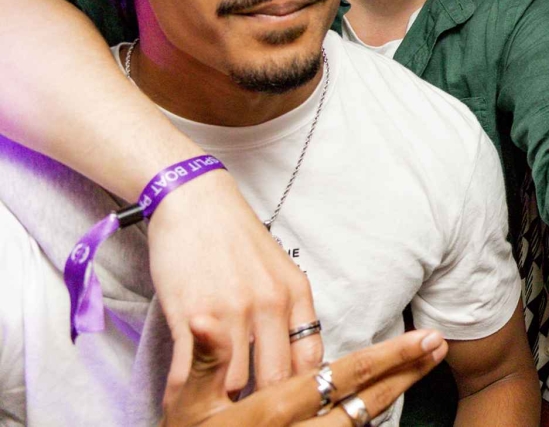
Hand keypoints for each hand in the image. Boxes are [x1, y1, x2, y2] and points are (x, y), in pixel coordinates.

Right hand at [149, 171, 321, 403]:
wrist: (195, 201)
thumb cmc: (236, 239)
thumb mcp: (279, 271)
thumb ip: (290, 313)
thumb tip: (299, 362)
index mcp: (296, 295)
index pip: (311, 361)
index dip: (303, 393)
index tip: (292, 409)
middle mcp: (268, 305)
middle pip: (275, 380)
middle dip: (263, 407)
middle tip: (252, 419)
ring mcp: (229, 312)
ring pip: (234, 383)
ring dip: (222, 403)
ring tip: (214, 414)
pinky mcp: (190, 315)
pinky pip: (190, 372)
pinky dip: (184, 393)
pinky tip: (179, 402)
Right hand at [162, 318, 446, 426]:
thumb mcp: (181, 398)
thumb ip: (202, 360)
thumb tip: (210, 322)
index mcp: (271, 411)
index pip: (341, 380)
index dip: (385, 359)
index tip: (423, 339)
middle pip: (364, 404)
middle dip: (404, 373)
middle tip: (439, 346)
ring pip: (357, 422)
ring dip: (393, 390)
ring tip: (425, 363)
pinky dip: (367, 415)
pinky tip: (386, 396)